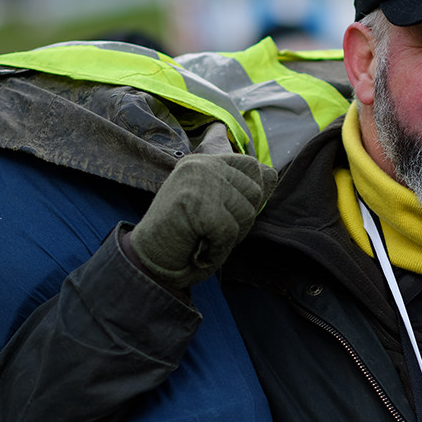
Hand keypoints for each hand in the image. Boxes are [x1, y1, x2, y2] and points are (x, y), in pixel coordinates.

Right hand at [127, 154, 276, 289]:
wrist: (148, 260)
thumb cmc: (183, 238)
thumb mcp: (217, 208)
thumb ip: (242, 189)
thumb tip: (273, 172)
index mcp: (204, 161)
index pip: (252, 166)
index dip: (249, 197)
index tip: (222, 216)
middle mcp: (201, 164)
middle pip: (255, 192)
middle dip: (240, 221)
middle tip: (208, 231)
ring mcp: (198, 181)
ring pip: (246, 213)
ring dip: (228, 238)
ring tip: (200, 238)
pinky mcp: (197, 202)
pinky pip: (229, 232)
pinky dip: (216, 251)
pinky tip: (197, 251)